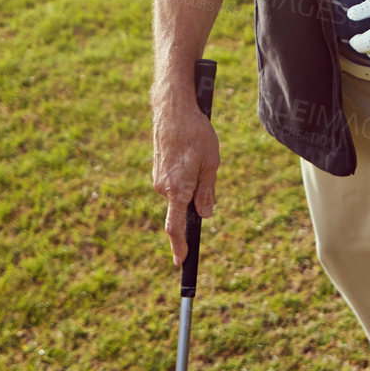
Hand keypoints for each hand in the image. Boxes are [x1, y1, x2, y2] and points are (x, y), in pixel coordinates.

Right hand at [151, 100, 219, 263]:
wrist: (172, 109)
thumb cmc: (196, 134)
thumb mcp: (211, 164)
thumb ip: (207, 192)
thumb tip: (204, 215)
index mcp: (178, 189)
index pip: (176, 227)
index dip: (179, 246)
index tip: (182, 261)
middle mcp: (163, 187)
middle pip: (182, 207)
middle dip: (195, 200)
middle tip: (207, 170)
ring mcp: (158, 178)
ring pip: (179, 192)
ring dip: (191, 183)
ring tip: (200, 154)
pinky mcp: (157, 169)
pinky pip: (173, 181)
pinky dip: (184, 174)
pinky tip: (190, 153)